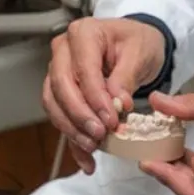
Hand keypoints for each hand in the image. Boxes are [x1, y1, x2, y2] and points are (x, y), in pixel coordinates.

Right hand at [42, 16, 166, 174]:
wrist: (135, 45)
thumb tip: (117, 102)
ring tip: (94, 147)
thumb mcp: (140, 53)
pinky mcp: (60, 91)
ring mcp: (58, 70)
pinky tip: (86, 161)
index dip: (94, 97)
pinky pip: (60, 116)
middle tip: (100, 135)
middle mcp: (63, 50)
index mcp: (83, 33)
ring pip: (53, 103)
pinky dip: (72, 140)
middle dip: (79, 115)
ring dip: (71, 128)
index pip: (82, 69)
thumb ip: (126, 76)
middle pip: (60, 86)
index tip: (112, 119)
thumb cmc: (138, 43)